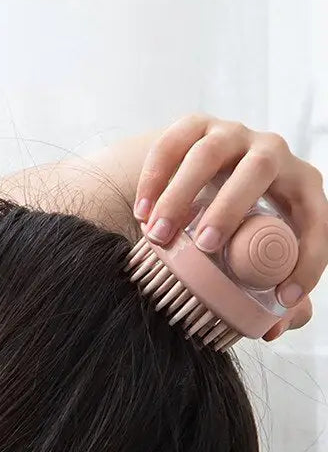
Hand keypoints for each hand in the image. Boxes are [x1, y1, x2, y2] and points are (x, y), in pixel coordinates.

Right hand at [133, 114, 326, 336]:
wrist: (200, 181)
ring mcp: (231, 134)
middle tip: (203, 245)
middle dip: (230, 208)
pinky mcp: (194, 126)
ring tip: (159, 235)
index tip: (279, 295)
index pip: (317, 217)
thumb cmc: (238, 225)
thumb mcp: (261, 252)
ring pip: (208, 153)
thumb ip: (276, 285)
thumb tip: (275, 325)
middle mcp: (271, 152)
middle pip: (258, 169)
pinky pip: (172, 144)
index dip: (308, 259)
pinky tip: (142, 213)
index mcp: (301, 184)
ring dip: (180, 195)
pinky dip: (154, 179)